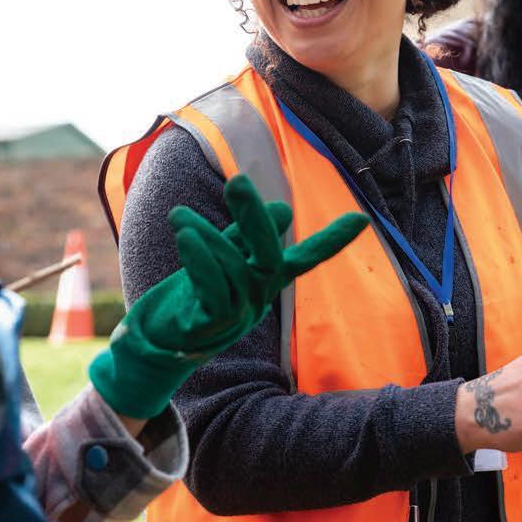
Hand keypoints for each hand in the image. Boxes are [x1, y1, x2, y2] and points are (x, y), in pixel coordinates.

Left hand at [89, 174, 368, 419]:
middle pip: (269, 255)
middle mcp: (259, 297)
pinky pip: (212, 287)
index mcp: (266, 280)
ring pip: (231, 266)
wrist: (160, 341)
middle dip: (254, 218)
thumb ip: (247, 236)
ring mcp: (238, 314)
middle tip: (237, 181)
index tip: (362, 220)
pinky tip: (185, 233)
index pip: (306, 259)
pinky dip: (199, 258)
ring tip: (178, 216)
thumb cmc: (195, 295)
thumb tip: (283, 209)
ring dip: (203, 236)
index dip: (333, 241)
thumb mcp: (223, 258)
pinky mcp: (212, 325)